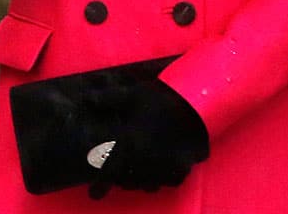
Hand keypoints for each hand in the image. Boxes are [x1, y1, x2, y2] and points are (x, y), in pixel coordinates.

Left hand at [87, 80, 208, 199]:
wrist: (199, 110)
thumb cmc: (164, 102)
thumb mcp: (135, 94)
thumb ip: (109, 99)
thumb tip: (88, 100)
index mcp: (128, 149)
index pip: (107, 174)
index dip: (99, 185)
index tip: (94, 192)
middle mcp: (142, 166)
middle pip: (125, 182)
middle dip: (119, 178)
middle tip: (116, 173)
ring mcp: (162, 172)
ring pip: (143, 185)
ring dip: (136, 180)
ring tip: (135, 170)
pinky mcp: (179, 173)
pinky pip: (164, 183)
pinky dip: (158, 179)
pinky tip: (157, 169)